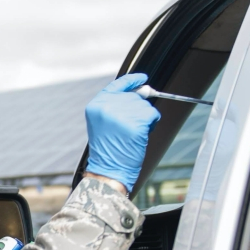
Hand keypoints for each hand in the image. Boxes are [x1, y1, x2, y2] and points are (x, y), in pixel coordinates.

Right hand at [84, 73, 160, 192]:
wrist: (108, 171)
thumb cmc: (108, 151)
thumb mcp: (105, 123)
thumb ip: (118, 105)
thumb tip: (143, 91)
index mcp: (96, 105)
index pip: (117, 85)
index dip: (132, 81)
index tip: (142, 78)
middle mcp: (107, 106)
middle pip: (134, 96)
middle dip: (138, 109)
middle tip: (130, 128)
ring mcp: (122, 113)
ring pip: (145, 106)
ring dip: (145, 119)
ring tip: (132, 134)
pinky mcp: (136, 123)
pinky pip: (152, 115)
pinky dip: (152, 124)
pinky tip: (141, 135)